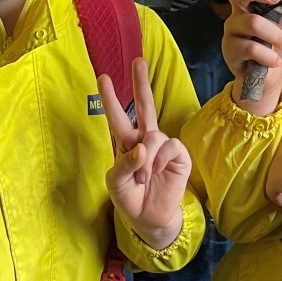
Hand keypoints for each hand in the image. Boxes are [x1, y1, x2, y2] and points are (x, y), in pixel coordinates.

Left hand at [101, 57, 190, 250]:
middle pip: (145, 105)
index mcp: (126, 144)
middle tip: (138, 60)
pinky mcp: (179, 155)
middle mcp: (145, 140)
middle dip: (141, 82)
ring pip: (154, 133)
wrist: (150, 219)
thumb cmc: (130, 199)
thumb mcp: (116, 183)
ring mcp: (163, 147)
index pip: (118, 117)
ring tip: (144, 177)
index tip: (102, 77)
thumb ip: (124, 163)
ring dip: (146, 156)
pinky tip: (157, 171)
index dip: (110, 98)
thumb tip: (143, 147)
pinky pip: (169, 145)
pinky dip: (160, 158)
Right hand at [213, 0, 281, 116]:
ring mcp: (232, 31)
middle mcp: (237, 12)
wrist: (274, 78)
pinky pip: (251, 47)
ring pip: (252, 23)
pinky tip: (273, 61)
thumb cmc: (281, 46)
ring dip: (274, 35)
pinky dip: (269, 55)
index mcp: (252, 2)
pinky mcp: (230, 50)